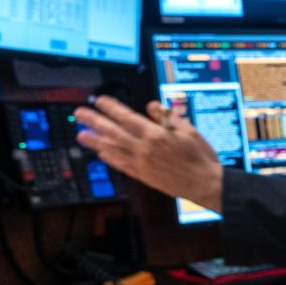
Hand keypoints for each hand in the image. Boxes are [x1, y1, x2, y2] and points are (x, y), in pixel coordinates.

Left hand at [74, 97, 224, 211]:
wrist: (205, 184)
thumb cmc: (200, 157)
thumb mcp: (188, 130)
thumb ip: (168, 117)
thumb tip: (151, 106)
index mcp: (156, 134)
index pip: (127, 117)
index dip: (111, 108)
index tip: (99, 101)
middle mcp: (145, 148)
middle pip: (114, 132)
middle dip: (95, 122)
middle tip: (79, 115)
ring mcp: (142, 163)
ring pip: (113, 149)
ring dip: (95, 141)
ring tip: (81, 135)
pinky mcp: (144, 176)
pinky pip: (122, 165)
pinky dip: (110, 159)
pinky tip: (101, 153)